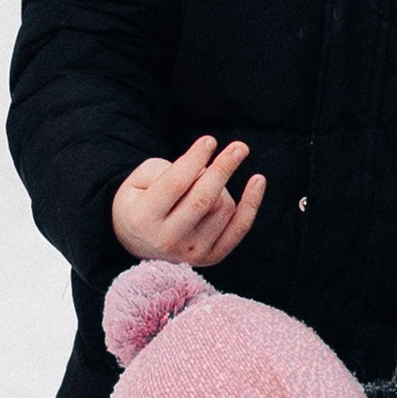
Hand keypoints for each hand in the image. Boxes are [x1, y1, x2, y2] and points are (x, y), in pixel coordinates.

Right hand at [113, 136, 266, 265]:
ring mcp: (191, 253)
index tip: (210, 140)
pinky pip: (239, 228)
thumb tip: (206, 172)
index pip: (175, 184)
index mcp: (143, 219)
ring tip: (208, 181)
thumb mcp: (138, 180)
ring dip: (221, 186)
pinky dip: (252, 204)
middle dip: (224, 169)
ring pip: (222, 207)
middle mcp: (167, 240)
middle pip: (204, 199)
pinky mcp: (211, 257)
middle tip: (240, 147)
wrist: (139, 242)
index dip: (194, 160)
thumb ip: (166, 171)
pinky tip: (258, 180)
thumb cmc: (140, 201)